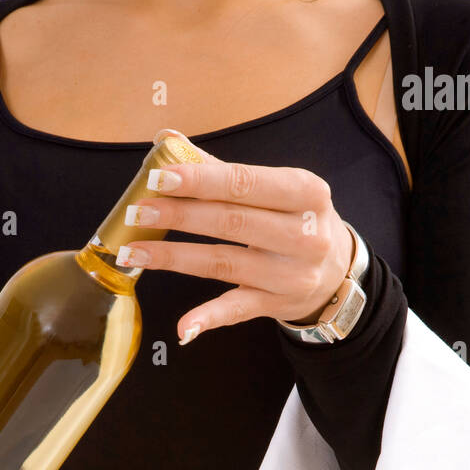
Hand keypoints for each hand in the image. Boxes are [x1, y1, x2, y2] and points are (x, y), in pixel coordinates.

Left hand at [117, 148, 354, 343]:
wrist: (335, 271)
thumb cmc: (298, 219)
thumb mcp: (277, 189)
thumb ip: (223, 170)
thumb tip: (170, 142)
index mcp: (305, 192)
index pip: (244, 183)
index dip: (199, 181)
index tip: (159, 178)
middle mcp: (304, 234)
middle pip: (231, 222)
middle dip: (179, 215)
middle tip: (139, 211)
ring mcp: (290, 274)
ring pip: (223, 263)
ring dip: (174, 258)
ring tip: (134, 252)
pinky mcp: (276, 304)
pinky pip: (236, 310)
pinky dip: (208, 318)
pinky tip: (183, 327)